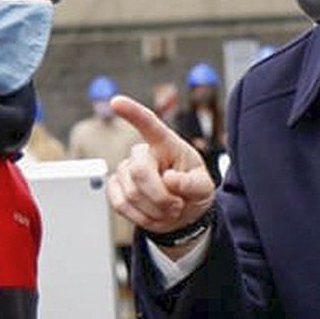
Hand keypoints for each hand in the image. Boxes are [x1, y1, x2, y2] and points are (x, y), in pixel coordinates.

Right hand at [107, 96, 216, 236]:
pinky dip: (140, 216)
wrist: (181, 213)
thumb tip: (169, 179)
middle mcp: (142, 153)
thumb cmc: (193, 192)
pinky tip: (152, 213)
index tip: (116, 101)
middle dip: (160, 197)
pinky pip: (120, 205)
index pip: (148, 123)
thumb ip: (192, 184)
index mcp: (166, 144)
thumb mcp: (204, 188)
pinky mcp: (114, 187)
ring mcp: (125, 170)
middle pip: (140, 172)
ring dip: (154, 210)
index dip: (132, 112)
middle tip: (176, 206)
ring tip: (167, 209)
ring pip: (131, 194)